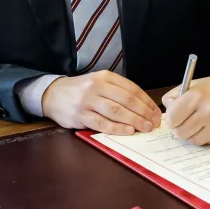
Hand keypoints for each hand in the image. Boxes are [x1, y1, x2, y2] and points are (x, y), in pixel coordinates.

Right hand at [41, 71, 161, 134]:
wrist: (53, 94)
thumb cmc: (82, 90)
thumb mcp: (99, 82)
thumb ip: (118, 91)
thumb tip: (144, 107)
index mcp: (105, 77)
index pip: (132, 89)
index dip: (147, 102)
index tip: (156, 112)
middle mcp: (96, 87)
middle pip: (127, 100)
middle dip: (144, 112)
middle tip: (154, 122)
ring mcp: (87, 101)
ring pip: (116, 112)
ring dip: (134, 121)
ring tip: (146, 127)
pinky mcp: (80, 116)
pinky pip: (102, 124)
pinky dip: (117, 128)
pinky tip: (128, 131)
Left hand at [161, 68, 209, 145]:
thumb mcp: (197, 83)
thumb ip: (177, 96)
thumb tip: (168, 111)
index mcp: (198, 96)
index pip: (172, 118)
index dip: (172, 119)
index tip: (175, 118)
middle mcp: (209, 111)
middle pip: (181, 133)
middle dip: (181, 129)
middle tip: (186, 124)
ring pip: (195, 141)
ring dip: (195, 134)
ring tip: (203, 123)